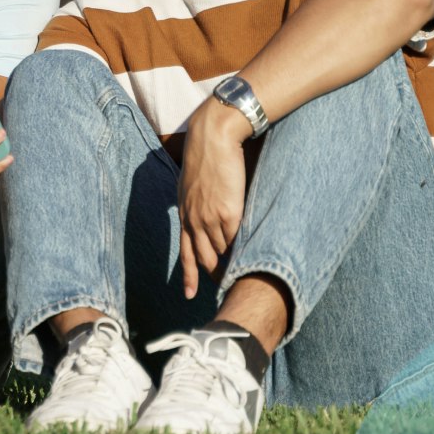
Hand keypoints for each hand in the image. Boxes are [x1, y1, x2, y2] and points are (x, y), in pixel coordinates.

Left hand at [177, 100, 251, 298]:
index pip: (185, 252)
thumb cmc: (205, 156)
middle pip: (204, 259)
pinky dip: (241, 252)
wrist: (212, 138)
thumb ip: (195, 203)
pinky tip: (249, 260)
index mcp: (184, 214)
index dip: (187, 275)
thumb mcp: (191, 184)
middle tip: (224, 289)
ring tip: (241, 277)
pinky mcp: (228, 213)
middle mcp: (193, 220)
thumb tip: (201, 212)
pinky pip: (236, 241)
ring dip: (231, 264)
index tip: (189, 295)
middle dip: (213, 275)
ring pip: (222, 252)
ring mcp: (210, 219)